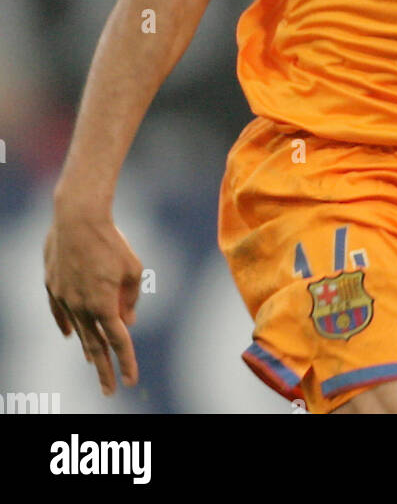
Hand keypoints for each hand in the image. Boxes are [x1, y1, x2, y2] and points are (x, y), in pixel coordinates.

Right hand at [44, 208, 142, 395]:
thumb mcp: (133, 268)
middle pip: (95, 345)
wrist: (78, 218)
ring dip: (87, 347)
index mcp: (103, 305)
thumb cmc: (111, 240)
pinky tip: (71, 336)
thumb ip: (131, 297)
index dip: (126, 362)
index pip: (118, 341)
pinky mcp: (52, 286)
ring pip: (77, 330)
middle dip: (104, 369)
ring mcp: (63, 298)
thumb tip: (127, 321)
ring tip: (94, 363)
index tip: (130, 381)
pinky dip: (67, 325)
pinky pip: (60, 313)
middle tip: (109, 390)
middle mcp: (81, 307)